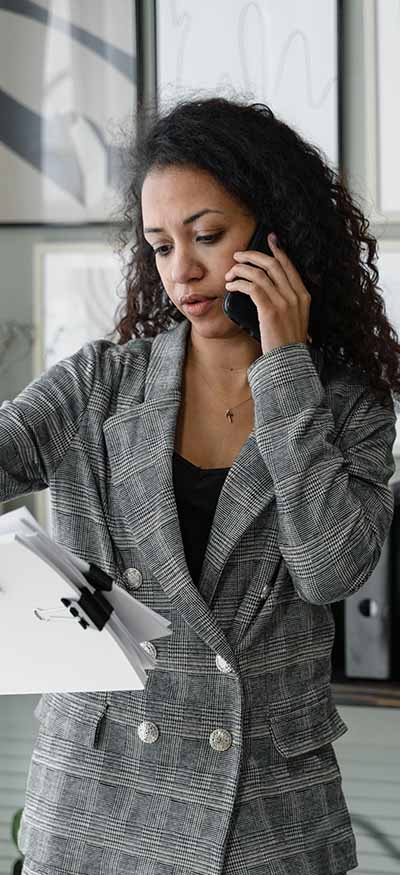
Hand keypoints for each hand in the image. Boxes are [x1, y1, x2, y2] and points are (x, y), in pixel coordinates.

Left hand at [224, 232, 311, 354]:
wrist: (288, 362)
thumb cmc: (287, 343)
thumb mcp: (294, 319)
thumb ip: (287, 302)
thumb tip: (267, 288)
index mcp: (304, 295)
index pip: (289, 265)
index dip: (277, 250)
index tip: (268, 239)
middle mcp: (296, 295)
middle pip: (273, 264)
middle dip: (253, 256)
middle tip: (238, 255)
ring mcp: (284, 302)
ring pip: (260, 273)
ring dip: (241, 270)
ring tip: (230, 273)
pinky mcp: (270, 310)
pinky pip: (252, 287)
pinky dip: (239, 283)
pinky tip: (231, 286)